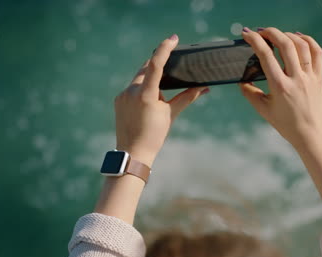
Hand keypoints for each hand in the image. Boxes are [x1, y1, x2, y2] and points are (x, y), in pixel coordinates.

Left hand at [115, 34, 208, 166]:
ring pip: (139, 78)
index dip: (164, 49)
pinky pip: (132, 88)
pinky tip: (147, 103)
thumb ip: (187, 98)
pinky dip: (141, 89)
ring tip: (160, 95)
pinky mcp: (118, 100)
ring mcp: (122, 95)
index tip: (173, 39)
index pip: (155, 65)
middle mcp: (131, 92)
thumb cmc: (154, 135)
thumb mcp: (171, 114)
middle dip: (158, 65)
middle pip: (146, 68)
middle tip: (171, 65)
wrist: (133, 153)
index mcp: (146, 95)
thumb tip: (204, 88)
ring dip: (150, 80)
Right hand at [240, 27, 321, 147]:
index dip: (255, 40)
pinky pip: (317, 52)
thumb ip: (249, 93)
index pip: (265, 55)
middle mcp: (296, 79)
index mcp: (279, 86)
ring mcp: (309, 77)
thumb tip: (241, 81)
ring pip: (301, 45)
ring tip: (277, 34)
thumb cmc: (285, 124)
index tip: (246, 34)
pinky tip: (298, 37)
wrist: (311, 135)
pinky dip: (308, 41)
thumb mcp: (263, 110)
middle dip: (271, 33)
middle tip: (261, 31)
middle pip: (285, 45)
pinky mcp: (319, 77)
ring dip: (288, 35)